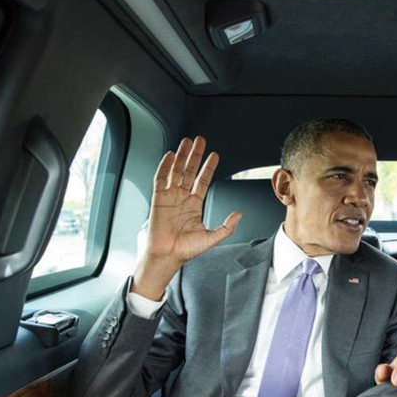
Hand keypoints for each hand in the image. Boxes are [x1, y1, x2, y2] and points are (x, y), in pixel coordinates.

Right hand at [133, 136, 241, 299]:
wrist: (168, 256)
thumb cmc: (186, 250)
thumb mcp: (212, 238)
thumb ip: (226, 227)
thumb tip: (239, 214)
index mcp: (194, 205)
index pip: (202, 181)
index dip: (208, 168)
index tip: (215, 155)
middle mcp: (182, 198)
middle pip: (189, 171)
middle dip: (195, 156)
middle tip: (200, 140)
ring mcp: (169, 197)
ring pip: (176, 171)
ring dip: (182, 156)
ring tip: (187, 141)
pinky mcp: (158, 199)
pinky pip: (161, 179)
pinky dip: (165, 166)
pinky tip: (171, 155)